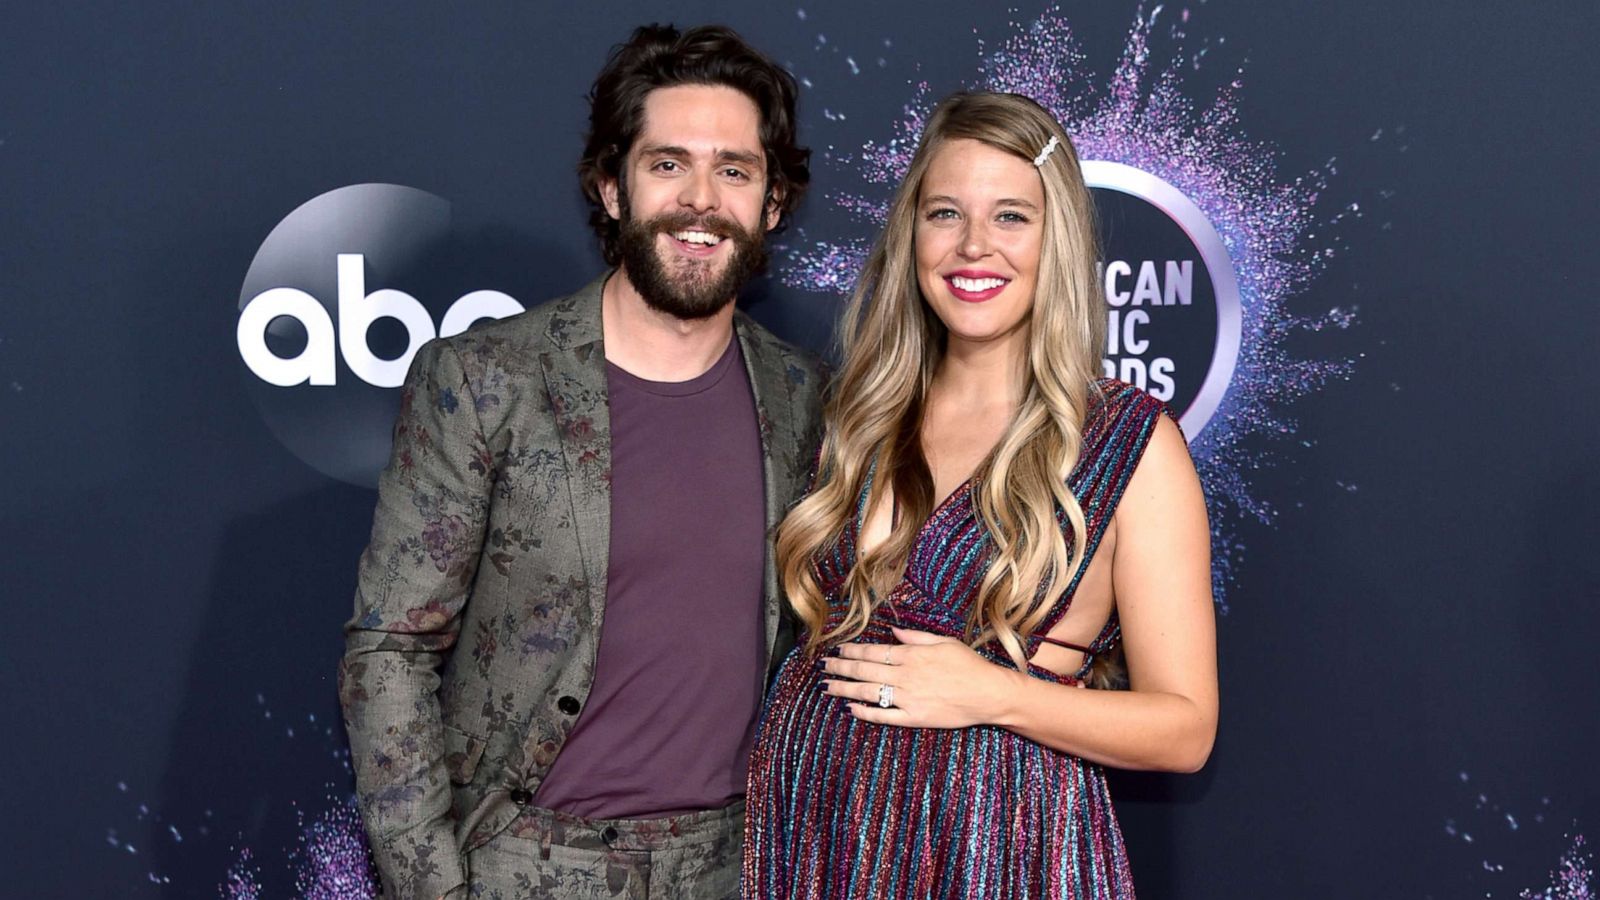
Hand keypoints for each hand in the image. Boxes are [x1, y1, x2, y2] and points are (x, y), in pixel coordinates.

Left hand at [820, 627, 1023, 728]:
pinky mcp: (915, 717)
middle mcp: (905, 675)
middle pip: (864, 670)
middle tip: (823, 667)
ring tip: (827, 687)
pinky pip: (884, 716)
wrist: (989, 694)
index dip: (851, 651)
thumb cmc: (970, 665)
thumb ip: (916, 637)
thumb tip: (894, 632)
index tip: (836, 650)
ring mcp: (908, 698)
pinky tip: (851, 709)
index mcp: (912, 655)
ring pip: (868, 692)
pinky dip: (865, 713)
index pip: (873, 651)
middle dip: (840, 668)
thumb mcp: (944, 641)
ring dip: (844, 689)